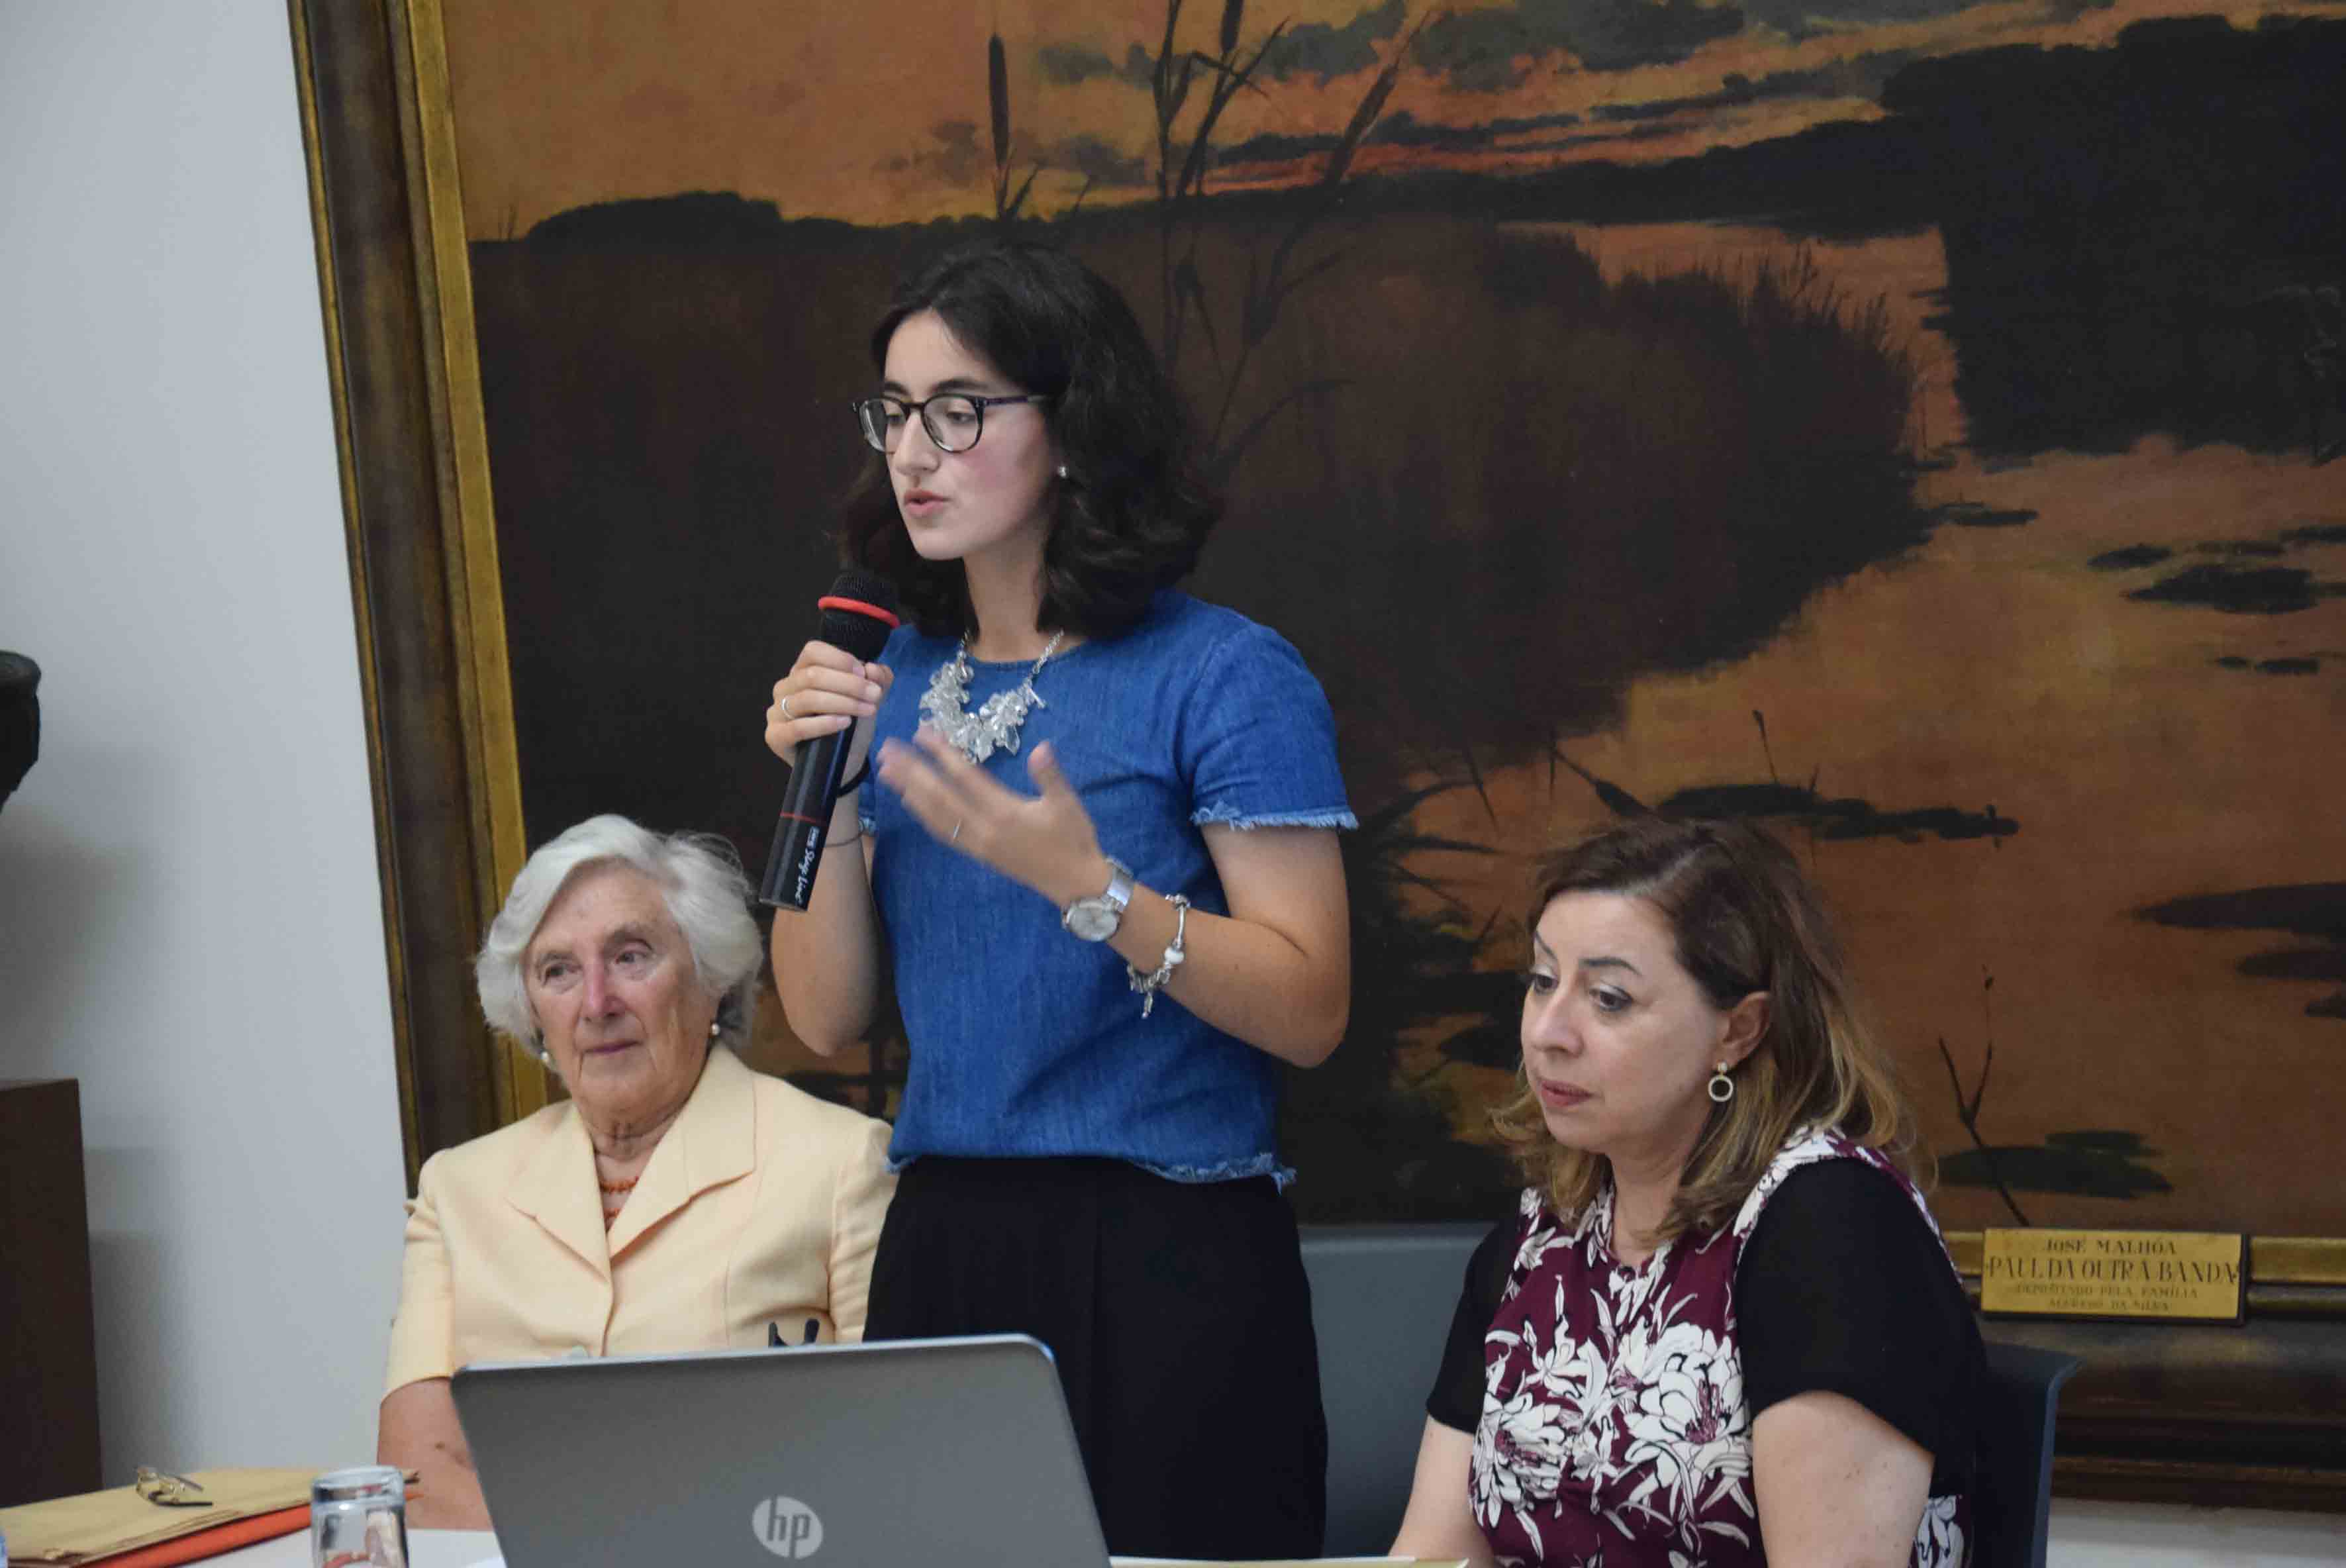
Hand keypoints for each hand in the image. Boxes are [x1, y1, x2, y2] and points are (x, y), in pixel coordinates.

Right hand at [765, 641, 890, 773]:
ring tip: (866, 710)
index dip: (839, 659)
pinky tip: (844, 723)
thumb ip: (878, 680)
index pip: (813, 651)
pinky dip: (824, 723)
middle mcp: (785, 687)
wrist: (842, 763)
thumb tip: (873, 669)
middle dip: (849, 684)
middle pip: (813, 675)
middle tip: (874, 695)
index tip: (863, 672)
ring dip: (842, 702)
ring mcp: (777, 711)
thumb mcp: (869, 699)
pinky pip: (797, 727)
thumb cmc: (850, 725)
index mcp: (802, 671)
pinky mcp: (775, 736)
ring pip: (807, 698)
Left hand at [874, 730, 1105, 906]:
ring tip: (887, 772)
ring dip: (909, 792)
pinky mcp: (978, 853)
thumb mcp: (1068, 804)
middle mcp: (984, 828)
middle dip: (912, 771)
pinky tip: (912, 802)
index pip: (966, 778)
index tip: (922, 733)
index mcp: (1005, 812)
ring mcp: (977, 843)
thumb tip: (1041, 749)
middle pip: (940, 796)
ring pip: (936, 815)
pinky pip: (944, 832)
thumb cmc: (1074, 839)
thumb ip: (1050, 776)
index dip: (942, 754)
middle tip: (887, 749)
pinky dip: (924, 815)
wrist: (1074, 883)